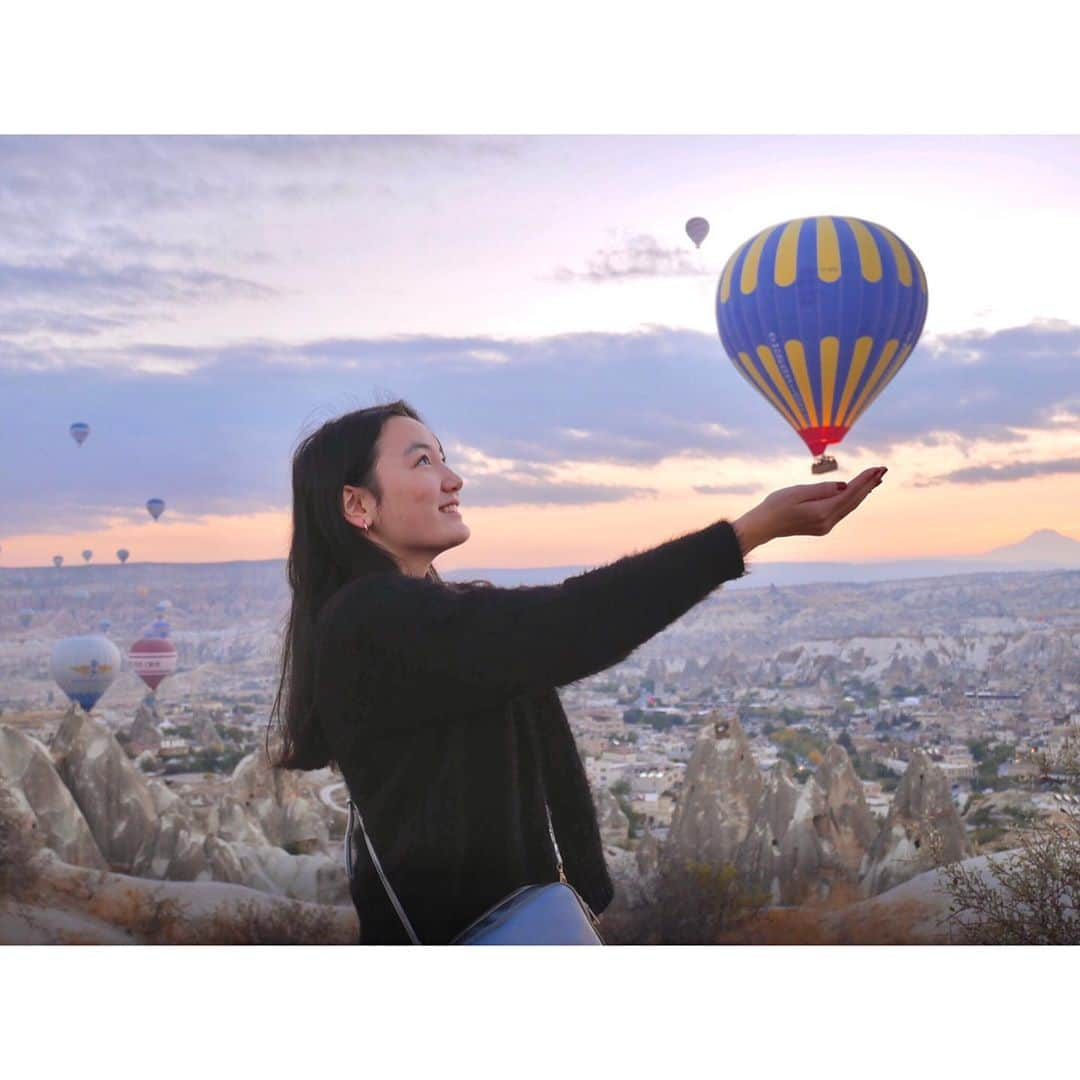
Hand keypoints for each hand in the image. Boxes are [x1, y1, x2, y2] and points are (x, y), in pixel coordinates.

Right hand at [733, 467, 886, 555]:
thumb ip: (821, 489)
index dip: (864, 480)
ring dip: (863, 492)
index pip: (849, 493)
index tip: (877, 468)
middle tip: (883, 470)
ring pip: (850, 506)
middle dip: (869, 485)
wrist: (763, 526)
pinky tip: (857, 492)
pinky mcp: (821, 526)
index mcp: (822, 512)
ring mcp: (825, 526)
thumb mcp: (797, 492)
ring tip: (875, 479)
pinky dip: (852, 499)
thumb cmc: (775, 505)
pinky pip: (842, 510)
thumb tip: (843, 485)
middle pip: (854, 501)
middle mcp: (827, 522)